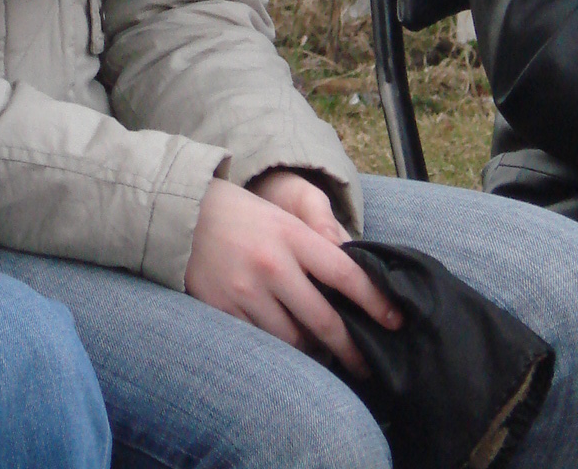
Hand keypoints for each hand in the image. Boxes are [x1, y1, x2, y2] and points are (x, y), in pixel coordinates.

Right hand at [184, 177, 401, 375]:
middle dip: (351, 348)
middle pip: (324, 320)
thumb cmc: (243, 216)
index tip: (395, 320)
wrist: (183, 213)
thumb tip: (354, 282)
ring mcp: (246, 291)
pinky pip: (263, 344)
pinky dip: (280, 350)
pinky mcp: (224, 310)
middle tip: (367, 363)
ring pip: (294, 340)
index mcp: (291, 236)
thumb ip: (317, 244)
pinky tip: (288, 350)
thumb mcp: (283, 217)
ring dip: (314, 352)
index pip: (345, 274)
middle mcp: (272, 265)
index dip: (375, 302)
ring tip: (323, 354)